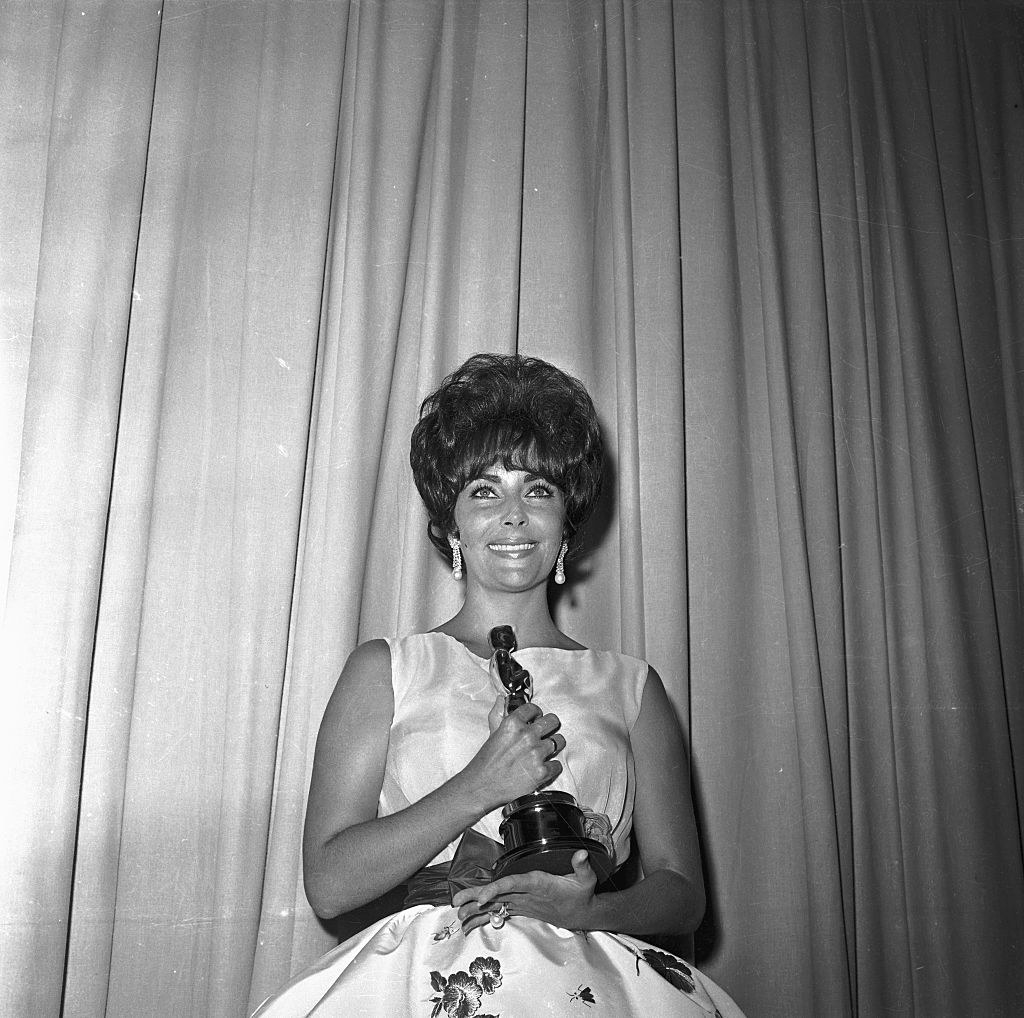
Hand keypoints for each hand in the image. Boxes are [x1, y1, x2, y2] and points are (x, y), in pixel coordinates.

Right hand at [452, 850, 596, 933]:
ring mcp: (520, 897)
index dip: (495, 889)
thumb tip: (583, 854)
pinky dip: (484, 918)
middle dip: (475, 894)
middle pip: (496, 889)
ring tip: (459, 916)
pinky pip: (498, 911)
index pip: (511, 882)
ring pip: (493, 901)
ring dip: (475, 907)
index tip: (482, 900)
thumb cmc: (582, 891)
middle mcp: (524, 886)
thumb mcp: (586, 880)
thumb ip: (582, 868)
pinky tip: (471, 925)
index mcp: (535, 879)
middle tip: (457, 903)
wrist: (580, 906)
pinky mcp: (519, 906)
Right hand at [459, 696, 564, 809]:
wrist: (481, 786)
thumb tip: (502, 698)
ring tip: (546, 751)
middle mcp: (526, 735)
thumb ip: (499, 714)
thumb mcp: (492, 733)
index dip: (536, 713)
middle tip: (547, 732)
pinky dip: (552, 767)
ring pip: (559, 741)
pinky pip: (558, 764)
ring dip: (554, 746)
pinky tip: (543, 767)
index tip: (536, 718)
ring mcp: (536, 754)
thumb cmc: (486, 761)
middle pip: (553, 721)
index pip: (534, 708)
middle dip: (551, 726)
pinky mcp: (542, 772)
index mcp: (513, 723)